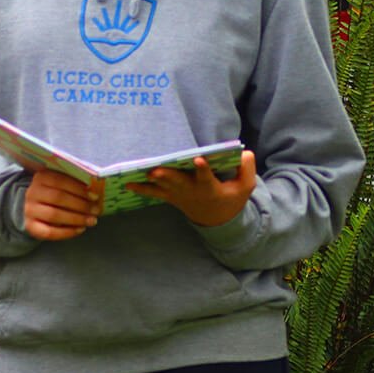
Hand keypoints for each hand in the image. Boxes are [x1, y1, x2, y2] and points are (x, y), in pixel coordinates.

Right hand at [23, 168, 101, 239]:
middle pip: (58, 198)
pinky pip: (49, 232)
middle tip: (96, 211)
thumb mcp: (60, 185)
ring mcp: (29, 210)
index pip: (60, 181)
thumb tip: (94, 194)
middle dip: (80, 205)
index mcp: (41, 177)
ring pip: (54, 215)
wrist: (34, 209)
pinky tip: (80, 230)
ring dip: (76, 219)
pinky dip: (67, 232)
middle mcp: (32, 192)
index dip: (79, 189)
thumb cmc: (53, 195)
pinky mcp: (30, 226)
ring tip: (91, 221)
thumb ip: (73, 186)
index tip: (95, 196)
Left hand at [128, 150, 256, 226]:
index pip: (206, 177)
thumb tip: (245, 153)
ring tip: (137, 175)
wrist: (216, 219)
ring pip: (163, 188)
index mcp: (210, 188)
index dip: (202, 169)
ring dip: (150, 182)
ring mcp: (178, 195)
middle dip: (167, 177)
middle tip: (156, 171)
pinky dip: (141, 189)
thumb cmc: (230, 198)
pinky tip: (126, 183)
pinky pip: (153, 193)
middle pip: (178, 183)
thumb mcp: (245, 187)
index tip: (199, 160)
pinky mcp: (169, 197)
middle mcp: (191, 191)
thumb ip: (246, 170)